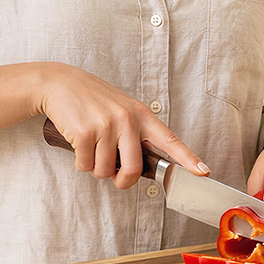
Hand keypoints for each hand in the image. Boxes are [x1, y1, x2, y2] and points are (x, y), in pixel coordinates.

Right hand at [34, 63, 208, 189]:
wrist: (61, 83)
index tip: (203, 172)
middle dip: (122, 180)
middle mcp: (127, 120)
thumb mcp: (123, 109)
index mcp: (142, 115)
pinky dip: (81, 163)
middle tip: (115, 177)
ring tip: (92, 149)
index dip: (188, 159)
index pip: (170, 140)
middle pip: (132, 169)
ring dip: (96, 169)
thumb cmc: (94, 100)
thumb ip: (136, 134)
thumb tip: (138, 168)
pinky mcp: (85, 132)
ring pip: (105, 170)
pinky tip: (79, 145)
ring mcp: (106, 125)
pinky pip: (85, 165)